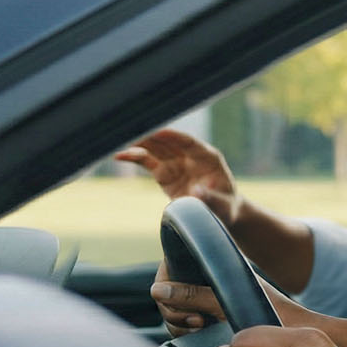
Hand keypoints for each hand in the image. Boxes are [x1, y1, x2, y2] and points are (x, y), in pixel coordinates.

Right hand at [114, 128, 242, 223]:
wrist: (220, 213)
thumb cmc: (226, 207)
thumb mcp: (224, 205)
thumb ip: (211, 198)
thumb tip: (196, 192)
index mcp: (208, 158)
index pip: (189, 142)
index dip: (174, 137)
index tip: (160, 132)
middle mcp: (190, 156)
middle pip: (168, 142)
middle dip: (151, 137)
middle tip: (132, 133)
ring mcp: (176, 163)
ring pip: (155, 148)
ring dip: (139, 144)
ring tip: (119, 142)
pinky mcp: (164, 173)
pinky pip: (148, 162)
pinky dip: (134, 157)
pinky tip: (119, 155)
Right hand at [152, 261, 314, 336]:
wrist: (296, 332)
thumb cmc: (270, 312)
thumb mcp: (229, 301)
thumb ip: (194, 294)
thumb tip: (157, 290)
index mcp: (212, 264)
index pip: (169, 268)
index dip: (167, 287)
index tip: (188, 308)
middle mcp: (207, 278)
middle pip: (168, 293)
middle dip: (174, 311)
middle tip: (198, 323)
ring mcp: (208, 297)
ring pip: (175, 310)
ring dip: (181, 323)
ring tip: (202, 328)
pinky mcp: (211, 316)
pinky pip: (186, 322)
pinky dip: (189, 329)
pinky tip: (204, 333)